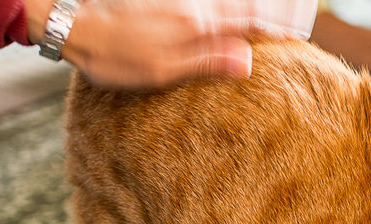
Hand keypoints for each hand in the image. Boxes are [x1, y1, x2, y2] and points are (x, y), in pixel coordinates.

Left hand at [26, 0, 317, 88]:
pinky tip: (223, 20)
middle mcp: (192, 8)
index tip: (296, 37)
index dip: (274, 31)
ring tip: (265, 21)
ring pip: (223, 6)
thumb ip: (207, 63)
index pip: (248, 25)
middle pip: (241, 9)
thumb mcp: (163, 71)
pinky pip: (204, 7)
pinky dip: (224, 11)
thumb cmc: (115, 57)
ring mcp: (177, 3)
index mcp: (197, 26)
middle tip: (290, 26)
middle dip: (268, 16)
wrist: (74, 25)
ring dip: (247, 12)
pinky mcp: (163, 4)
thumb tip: (249, 62)